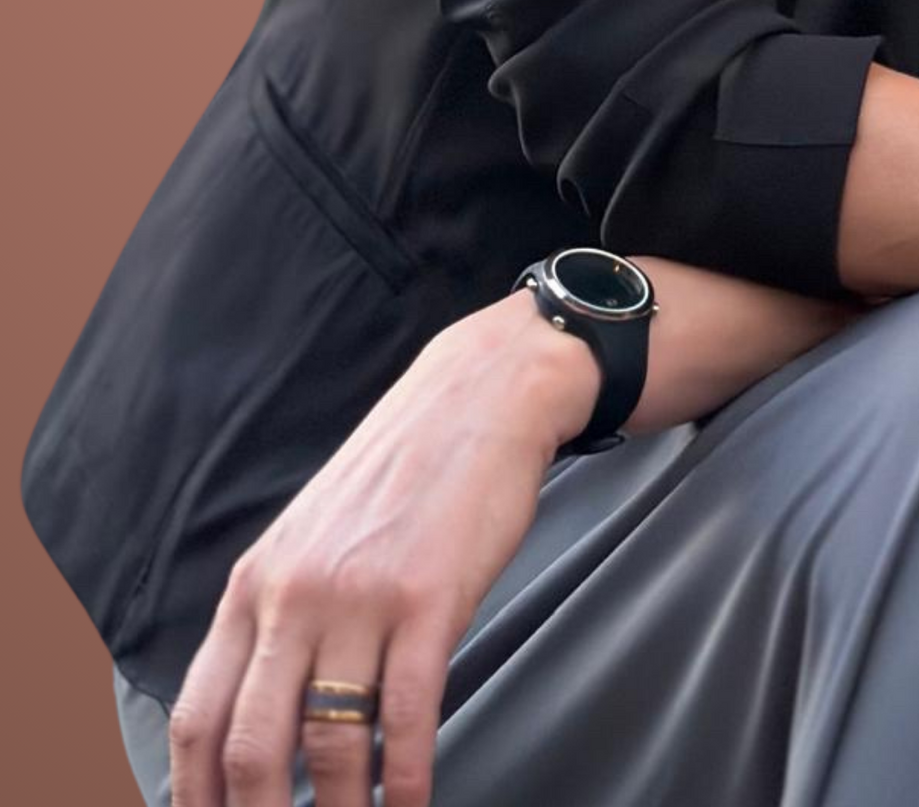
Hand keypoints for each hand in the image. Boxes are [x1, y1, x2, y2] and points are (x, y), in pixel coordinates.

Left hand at [168, 289, 598, 806]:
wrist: (479, 395)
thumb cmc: (399, 474)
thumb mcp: (308, 537)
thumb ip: (276, 618)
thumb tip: (257, 723)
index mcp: (253, 584)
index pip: (198, 720)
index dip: (196, 801)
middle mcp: (293, 594)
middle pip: (251, 747)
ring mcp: (361, 597)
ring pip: (329, 743)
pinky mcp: (429, 600)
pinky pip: (406, 717)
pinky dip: (403, 782)